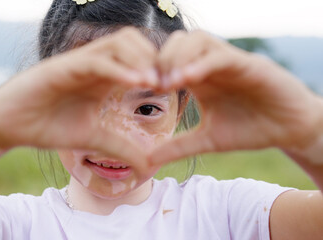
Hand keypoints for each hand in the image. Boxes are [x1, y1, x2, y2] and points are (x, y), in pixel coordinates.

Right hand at [0, 28, 158, 161]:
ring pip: (119, 43)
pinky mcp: (63, 67)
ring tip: (157, 82)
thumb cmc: (49, 127)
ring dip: (142, 59)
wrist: (10, 124)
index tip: (179, 88)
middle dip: (158, 59)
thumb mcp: (94, 139)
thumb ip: (122, 147)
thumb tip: (148, 167)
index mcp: (104, 78)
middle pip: (135, 43)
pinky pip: (96, 60)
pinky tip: (136, 83)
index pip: (139, 60)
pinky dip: (118, 68)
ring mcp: (79, 63)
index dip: (162, 70)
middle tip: (173, 82)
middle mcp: (95, 65)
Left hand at [151, 30, 321, 164]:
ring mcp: (229, 62)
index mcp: (198, 79)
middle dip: (160, 59)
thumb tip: (148, 160)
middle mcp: (210, 66)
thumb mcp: (208, 141)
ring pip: (197, 40)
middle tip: (151, 83)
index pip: (168, 59)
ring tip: (168, 82)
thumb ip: (179, 147)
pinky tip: (187, 79)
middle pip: (178, 42)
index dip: (151, 69)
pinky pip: (221, 55)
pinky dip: (202, 63)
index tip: (140, 88)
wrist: (288, 130)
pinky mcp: (248, 64)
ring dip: (178, 56)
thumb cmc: (249, 130)